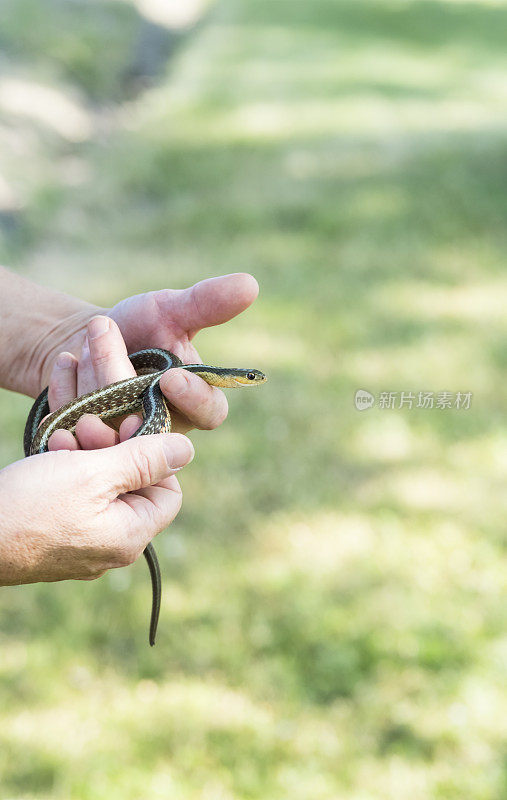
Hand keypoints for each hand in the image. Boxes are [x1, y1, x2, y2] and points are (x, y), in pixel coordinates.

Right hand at [0, 433, 193, 584]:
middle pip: (133, 486)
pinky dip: (68, 470)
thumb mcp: (95, 474)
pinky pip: (75, 496)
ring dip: (87, 453)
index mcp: (129, 536)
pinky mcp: (55, 535)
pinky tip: (52, 449)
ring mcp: (81, 543)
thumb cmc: (30, 507)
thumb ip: (145, 460)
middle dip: (114, 448)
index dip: (155, 458)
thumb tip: (189, 450)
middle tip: (89, 424)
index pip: (169, 493)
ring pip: (100, 486)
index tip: (128, 429)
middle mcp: (110, 546)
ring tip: (65, 435)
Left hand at [38, 273, 258, 435]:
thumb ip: (206, 303)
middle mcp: (163, 430)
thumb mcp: (171, 310)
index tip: (172, 377)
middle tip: (106, 343)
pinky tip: (65, 362)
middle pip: (150, 422)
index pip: (209, 414)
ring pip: (111, 428)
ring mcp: (124, 443)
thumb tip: (250, 283)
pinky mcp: (88, 446)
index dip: (194, 399)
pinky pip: (75, 428)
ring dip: (92, 383)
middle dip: (122, 380)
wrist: (90, 340)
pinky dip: (66, 392)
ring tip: (82, 348)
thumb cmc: (142, 326)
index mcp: (195, 404)